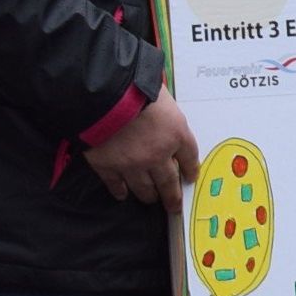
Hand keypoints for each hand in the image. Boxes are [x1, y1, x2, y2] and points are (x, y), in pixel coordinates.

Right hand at [83, 86, 198, 209]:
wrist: (104, 96)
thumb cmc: (136, 89)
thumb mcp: (162, 97)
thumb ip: (166, 113)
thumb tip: (165, 115)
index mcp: (176, 135)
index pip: (189, 158)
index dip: (191, 170)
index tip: (191, 177)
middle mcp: (158, 155)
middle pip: (169, 183)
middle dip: (173, 197)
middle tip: (174, 206)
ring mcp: (133, 165)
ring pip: (145, 189)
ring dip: (149, 196)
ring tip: (151, 199)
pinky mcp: (108, 168)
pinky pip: (116, 186)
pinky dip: (120, 192)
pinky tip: (123, 194)